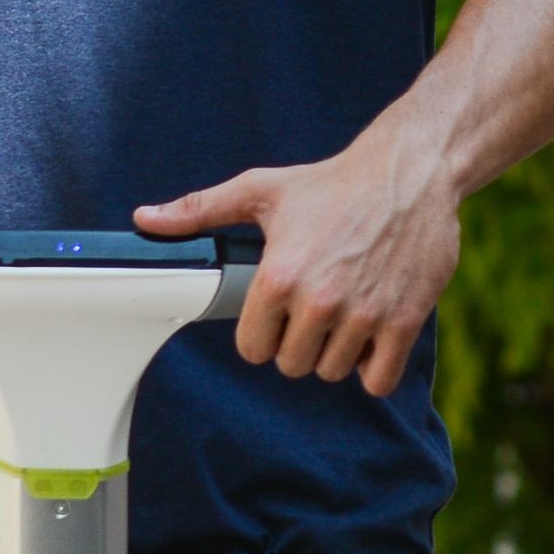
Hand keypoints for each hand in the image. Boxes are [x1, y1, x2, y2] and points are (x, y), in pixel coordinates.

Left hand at [140, 144, 457, 397]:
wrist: (409, 173)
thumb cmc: (332, 182)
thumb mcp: (262, 190)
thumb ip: (200, 209)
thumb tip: (144, 220)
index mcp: (279, 276)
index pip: (253, 348)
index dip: (262, 333)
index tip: (277, 315)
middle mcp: (320, 301)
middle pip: (292, 365)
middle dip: (299, 343)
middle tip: (314, 310)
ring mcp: (364, 315)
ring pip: (334, 371)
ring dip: (337, 352)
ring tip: (345, 314)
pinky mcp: (404, 322)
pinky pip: (379, 380)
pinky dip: (375, 367)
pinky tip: (373, 337)